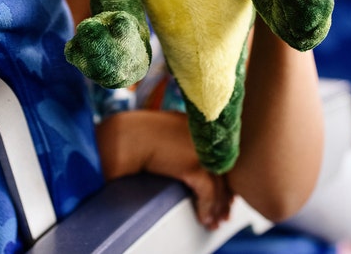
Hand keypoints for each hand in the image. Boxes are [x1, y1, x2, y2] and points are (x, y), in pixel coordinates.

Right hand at [96, 110, 234, 228]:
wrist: (125, 137)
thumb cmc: (134, 135)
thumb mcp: (164, 133)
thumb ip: (178, 141)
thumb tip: (180, 157)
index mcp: (199, 127)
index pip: (220, 157)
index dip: (224, 178)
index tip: (226, 195)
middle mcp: (205, 138)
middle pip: (224, 171)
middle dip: (225, 196)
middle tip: (223, 214)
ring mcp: (201, 151)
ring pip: (218, 185)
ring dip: (216, 207)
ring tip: (213, 223)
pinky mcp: (193, 166)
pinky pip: (207, 194)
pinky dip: (206, 209)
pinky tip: (203, 219)